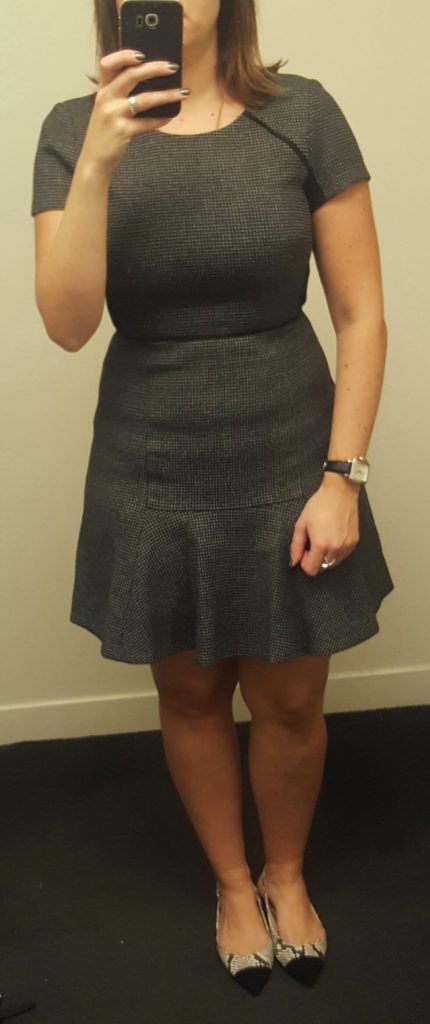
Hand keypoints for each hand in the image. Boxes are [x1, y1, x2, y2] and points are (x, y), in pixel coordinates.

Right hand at [79, 50, 188, 177]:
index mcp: (102, 91)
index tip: (142, 54)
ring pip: (145, 99)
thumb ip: (119, 95)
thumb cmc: (103, 134)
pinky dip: (161, 120)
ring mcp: (114, 115)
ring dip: (167, 95)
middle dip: (155, 68)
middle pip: (131, 75)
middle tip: (173, 67)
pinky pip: (147, 123)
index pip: (108, 64)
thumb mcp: (105, 109)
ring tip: (183, 93)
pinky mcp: (123, 131)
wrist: (94, 160)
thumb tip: (149, 84)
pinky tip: (170, 117)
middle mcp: (106, 99)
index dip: (124, 55)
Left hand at [289, 475, 360, 575]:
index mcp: (321, 544)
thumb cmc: (320, 505)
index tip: (304, 551)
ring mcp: (347, 546)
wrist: (340, 493)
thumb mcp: (301, 524)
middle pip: (322, 568)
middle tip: (313, 543)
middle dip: (315, 559)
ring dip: (326, 556)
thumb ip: (296, 545)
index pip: (312, 570)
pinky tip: (333, 536)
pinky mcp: (354, 542)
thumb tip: (294, 561)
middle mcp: (336, 548)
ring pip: (333, 563)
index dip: (304, 562)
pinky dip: (336, 551)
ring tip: (324, 538)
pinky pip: (343, 555)